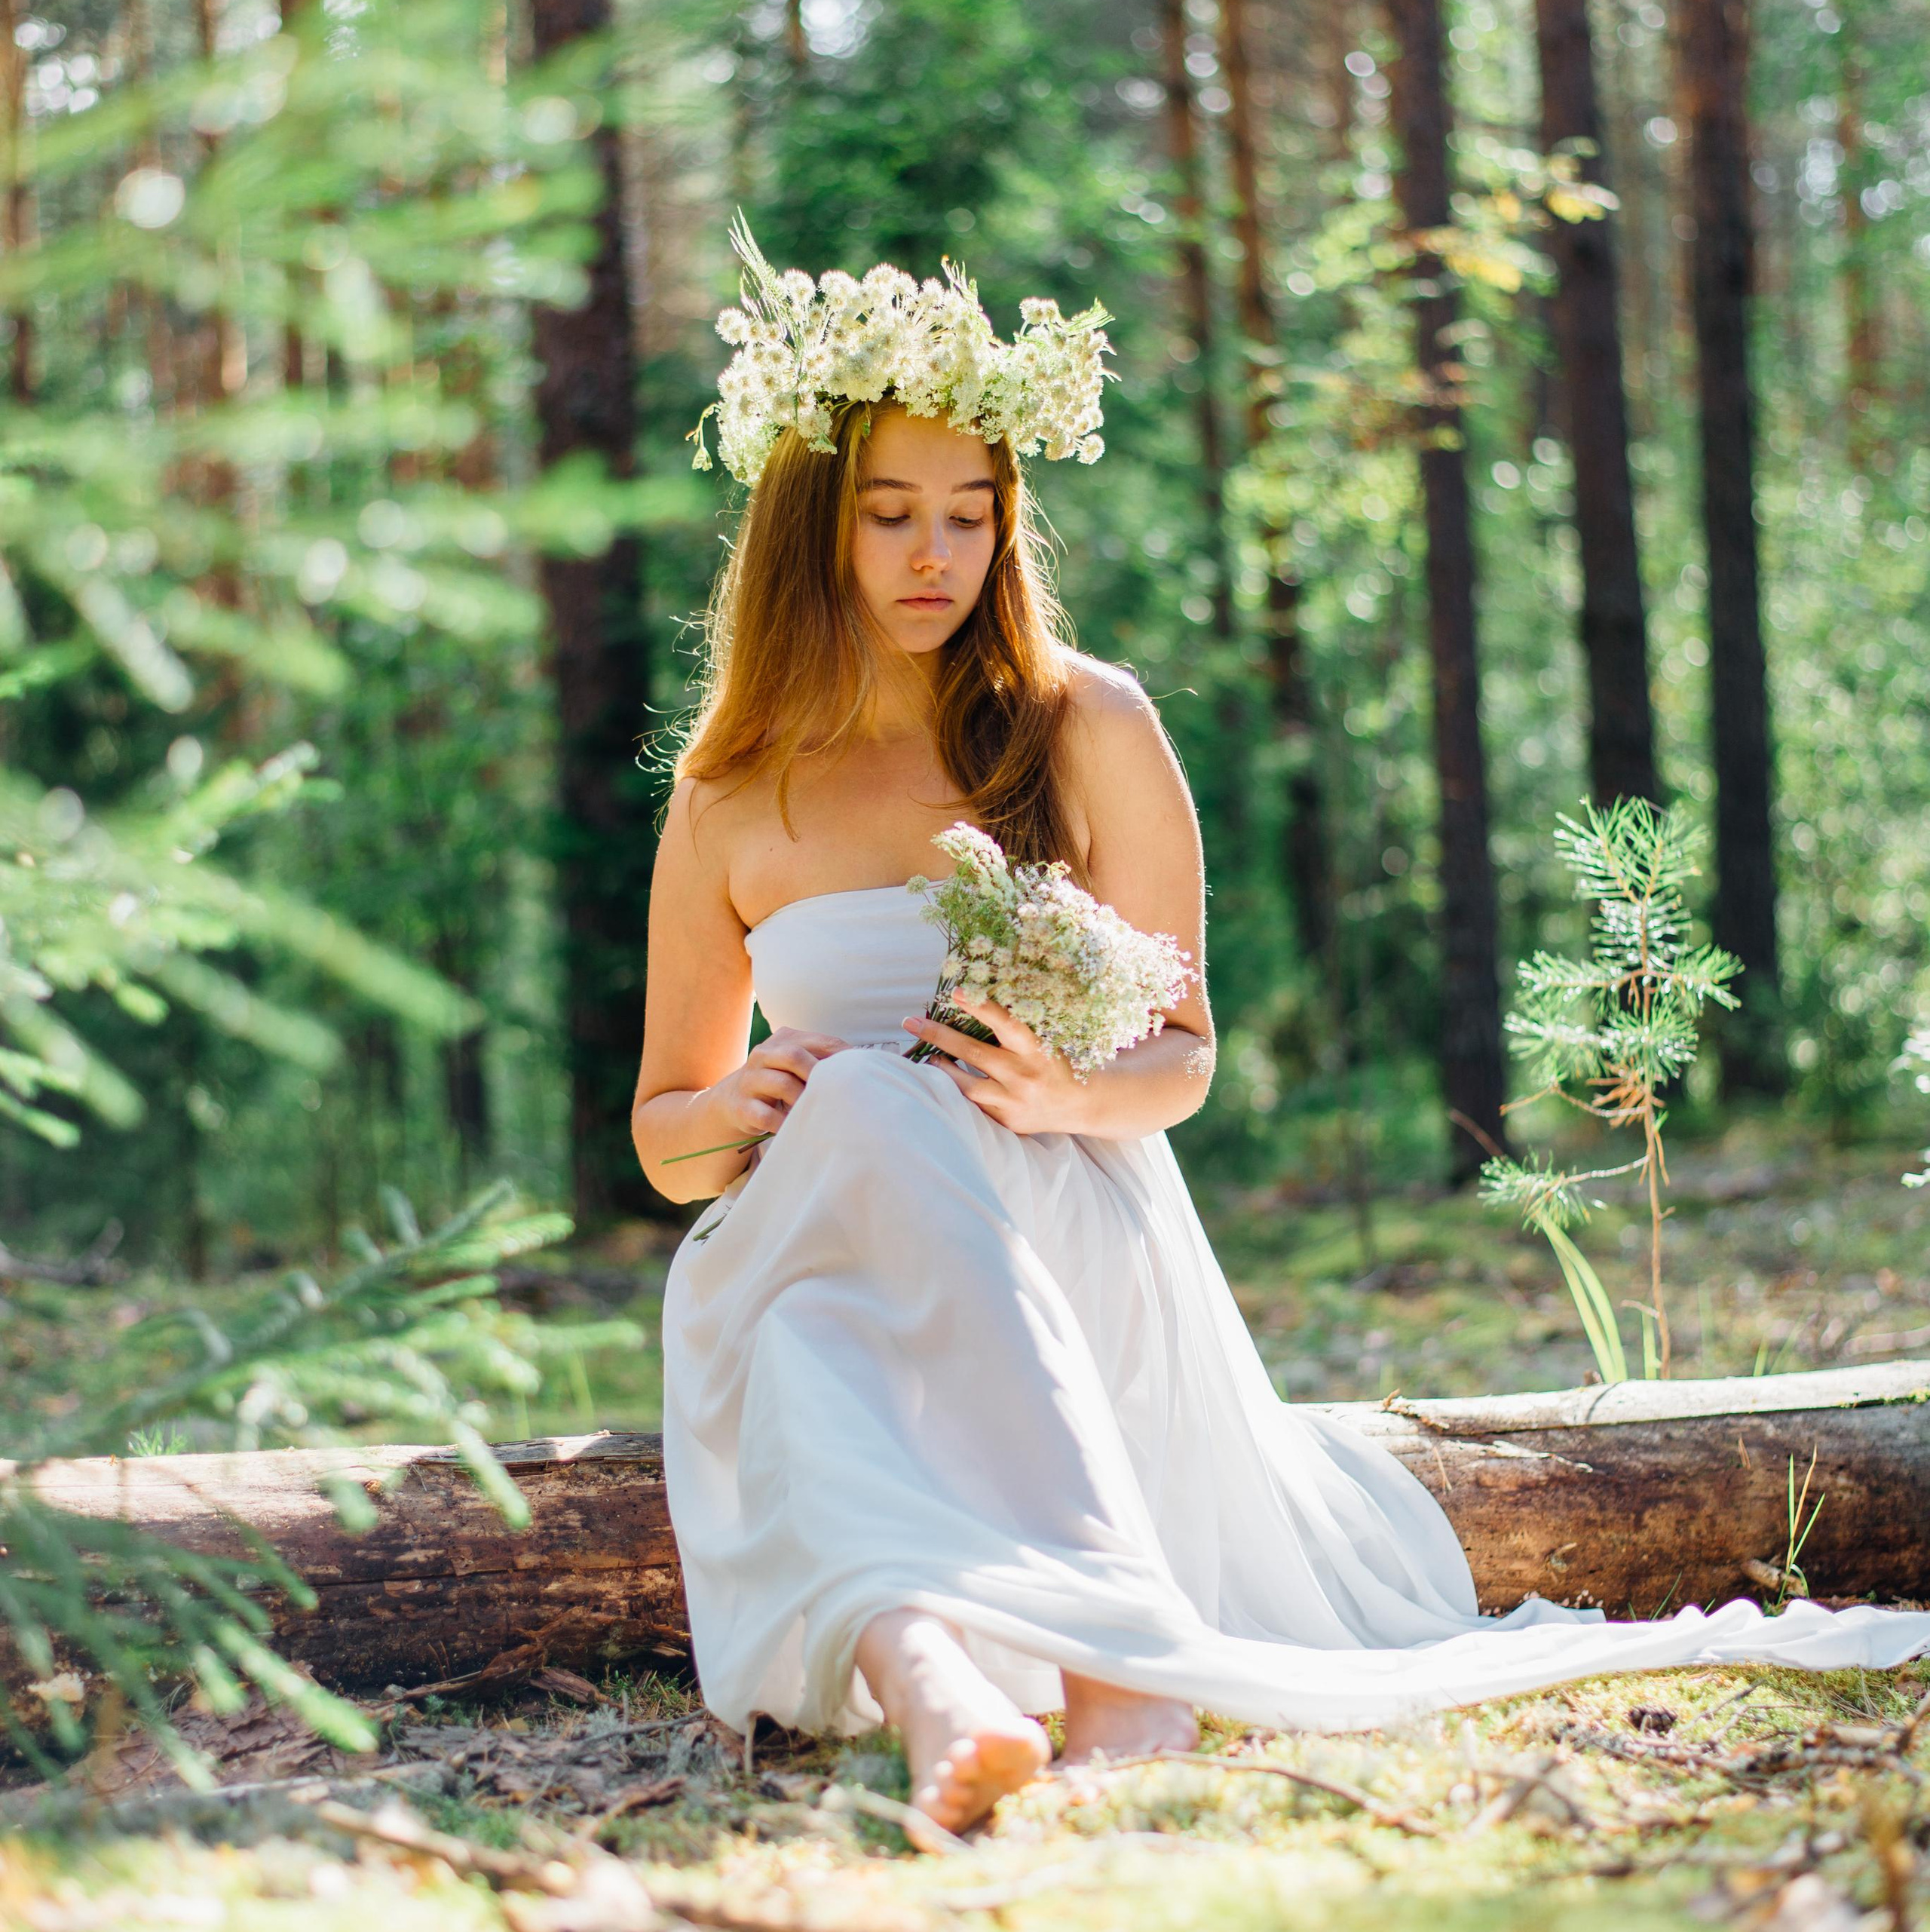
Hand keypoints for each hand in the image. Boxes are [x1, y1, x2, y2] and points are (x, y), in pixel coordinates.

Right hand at [709, 1027, 849, 1144]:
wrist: (733, 1100)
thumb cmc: (779, 1082)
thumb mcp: (796, 1066)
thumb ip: (821, 1061)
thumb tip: (862, 1067)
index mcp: (783, 1040)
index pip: (819, 1041)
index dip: (842, 1057)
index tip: (859, 1074)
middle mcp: (763, 1055)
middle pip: (794, 1055)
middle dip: (818, 1074)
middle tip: (836, 1093)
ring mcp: (750, 1080)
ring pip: (782, 1084)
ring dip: (804, 1100)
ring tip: (818, 1111)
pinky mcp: (742, 1107)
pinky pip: (766, 1115)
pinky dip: (784, 1123)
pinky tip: (796, 1127)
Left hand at [900, 993, 1087, 1135]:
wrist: (1078, 1104)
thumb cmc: (1053, 1063)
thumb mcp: (1040, 1041)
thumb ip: (1011, 1030)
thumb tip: (969, 1004)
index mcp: (1035, 1050)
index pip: (1006, 1024)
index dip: (980, 1007)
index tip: (954, 991)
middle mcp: (1024, 1076)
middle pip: (973, 1053)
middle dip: (938, 1035)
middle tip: (911, 1022)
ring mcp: (1014, 1101)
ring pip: (966, 1085)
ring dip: (941, 1067)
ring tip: (927, 1056)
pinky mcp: (1007, 1120)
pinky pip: (973, 1104)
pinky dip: (955, 1089)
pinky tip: (945, 1079)